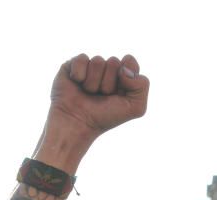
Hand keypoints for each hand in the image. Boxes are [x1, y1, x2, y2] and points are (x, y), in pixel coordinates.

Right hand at [36, 54, 148, 171]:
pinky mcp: (73, 65)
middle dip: (108, 83)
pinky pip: (82, 59)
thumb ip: (142, 85)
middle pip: (114, 62)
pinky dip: (80, 75)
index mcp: (122, 76)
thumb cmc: (105, 117)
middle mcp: (106, 70)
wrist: (77, 124)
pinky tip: (77, 85)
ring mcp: (90, 67)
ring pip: (98, 61)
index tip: (118, 93)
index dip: (125, 76)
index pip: (129, 61)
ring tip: (88, 94)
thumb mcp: (135, 107)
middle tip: (100, 96)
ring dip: (93, 83)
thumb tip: (124, 68)